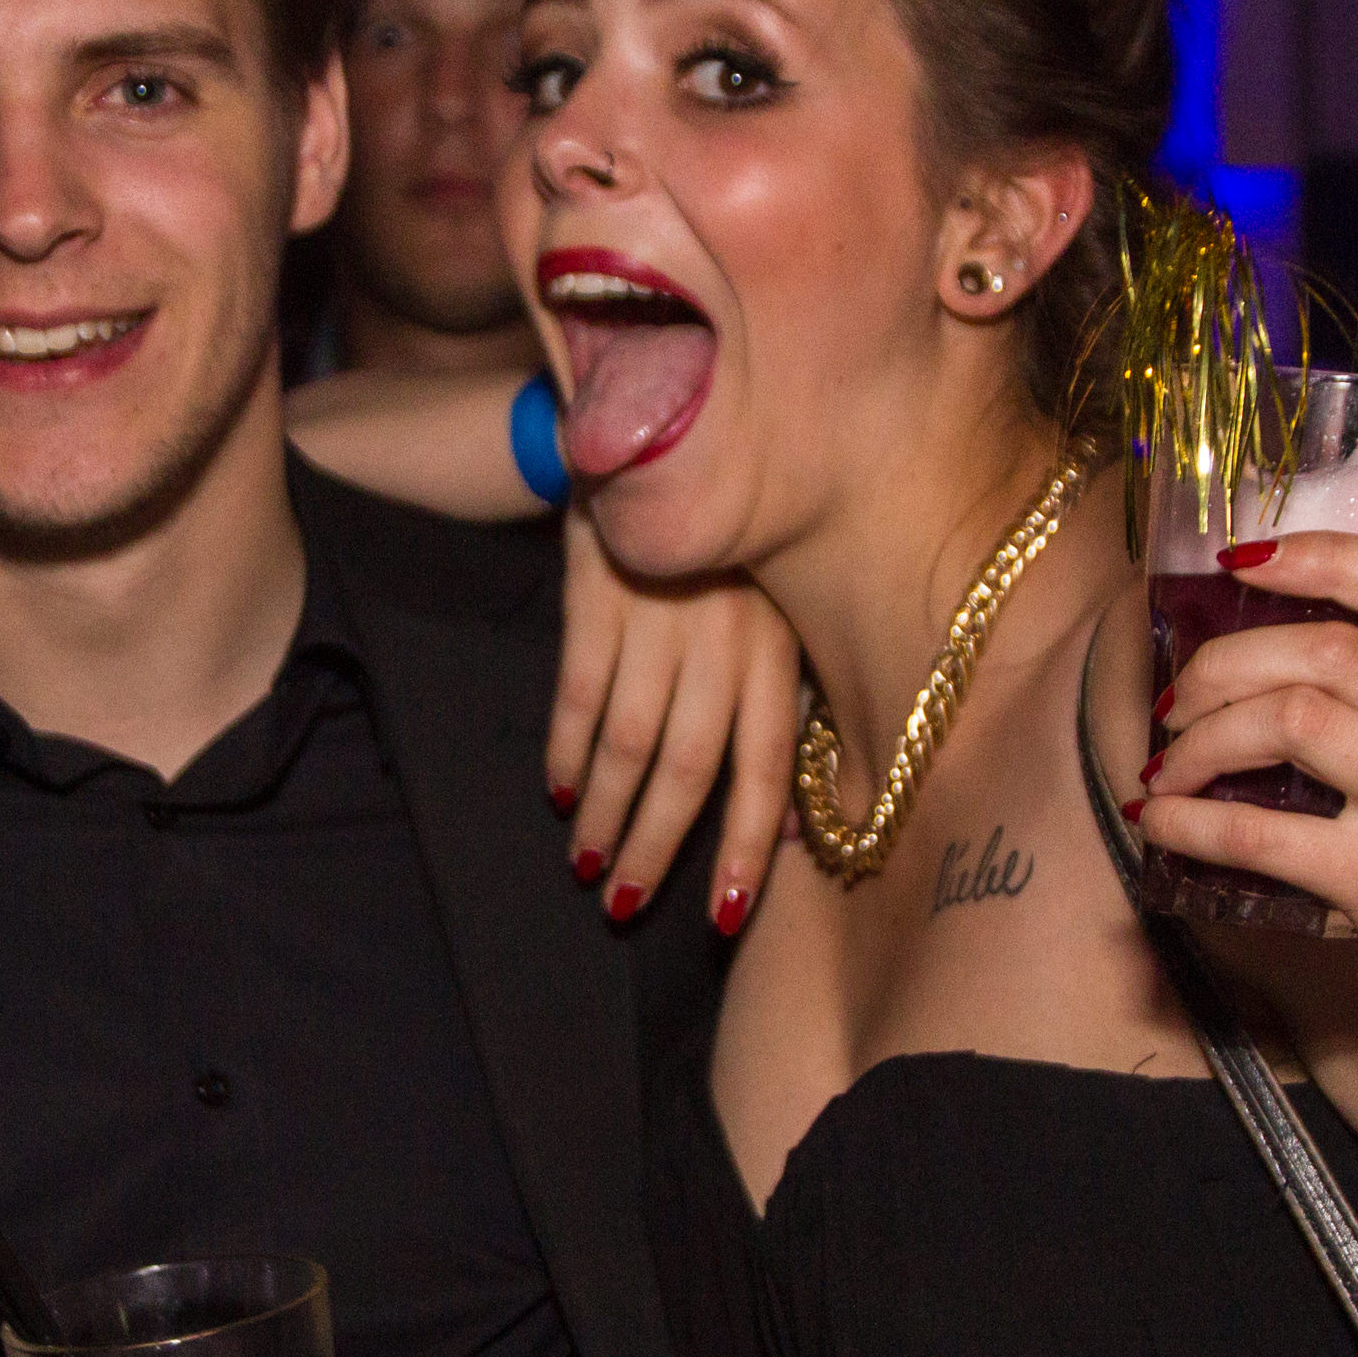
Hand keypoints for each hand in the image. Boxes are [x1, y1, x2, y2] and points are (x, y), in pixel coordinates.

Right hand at [549, 508, 800, 931]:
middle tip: (628, 906)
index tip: (725, 917)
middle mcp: (723, 639)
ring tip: (587, 867)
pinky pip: (579, 693)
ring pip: (629, 742)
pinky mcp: (597, 593)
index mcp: (776, 651)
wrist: (668, 439)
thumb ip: (785, 713)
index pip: (768, 769)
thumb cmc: (732, 555)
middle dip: (658, 847)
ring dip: (606, 815)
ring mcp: (658, 615)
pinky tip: (561, 792)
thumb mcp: (778, 619)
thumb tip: (796, 831)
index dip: (749, 848)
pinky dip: (567, 751)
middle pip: (690, 769)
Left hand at [1134, 533, 1357, 1109]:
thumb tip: (1284, 661)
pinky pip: (1263, 834)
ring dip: (1200, 739)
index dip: (1327, 556)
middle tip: (1178, 699)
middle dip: (1225, 662)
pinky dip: (1190, 823)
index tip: (1245, 558)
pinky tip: (1160, 824)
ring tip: (1167, 768)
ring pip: (1293, 720)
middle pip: (1331, 650)